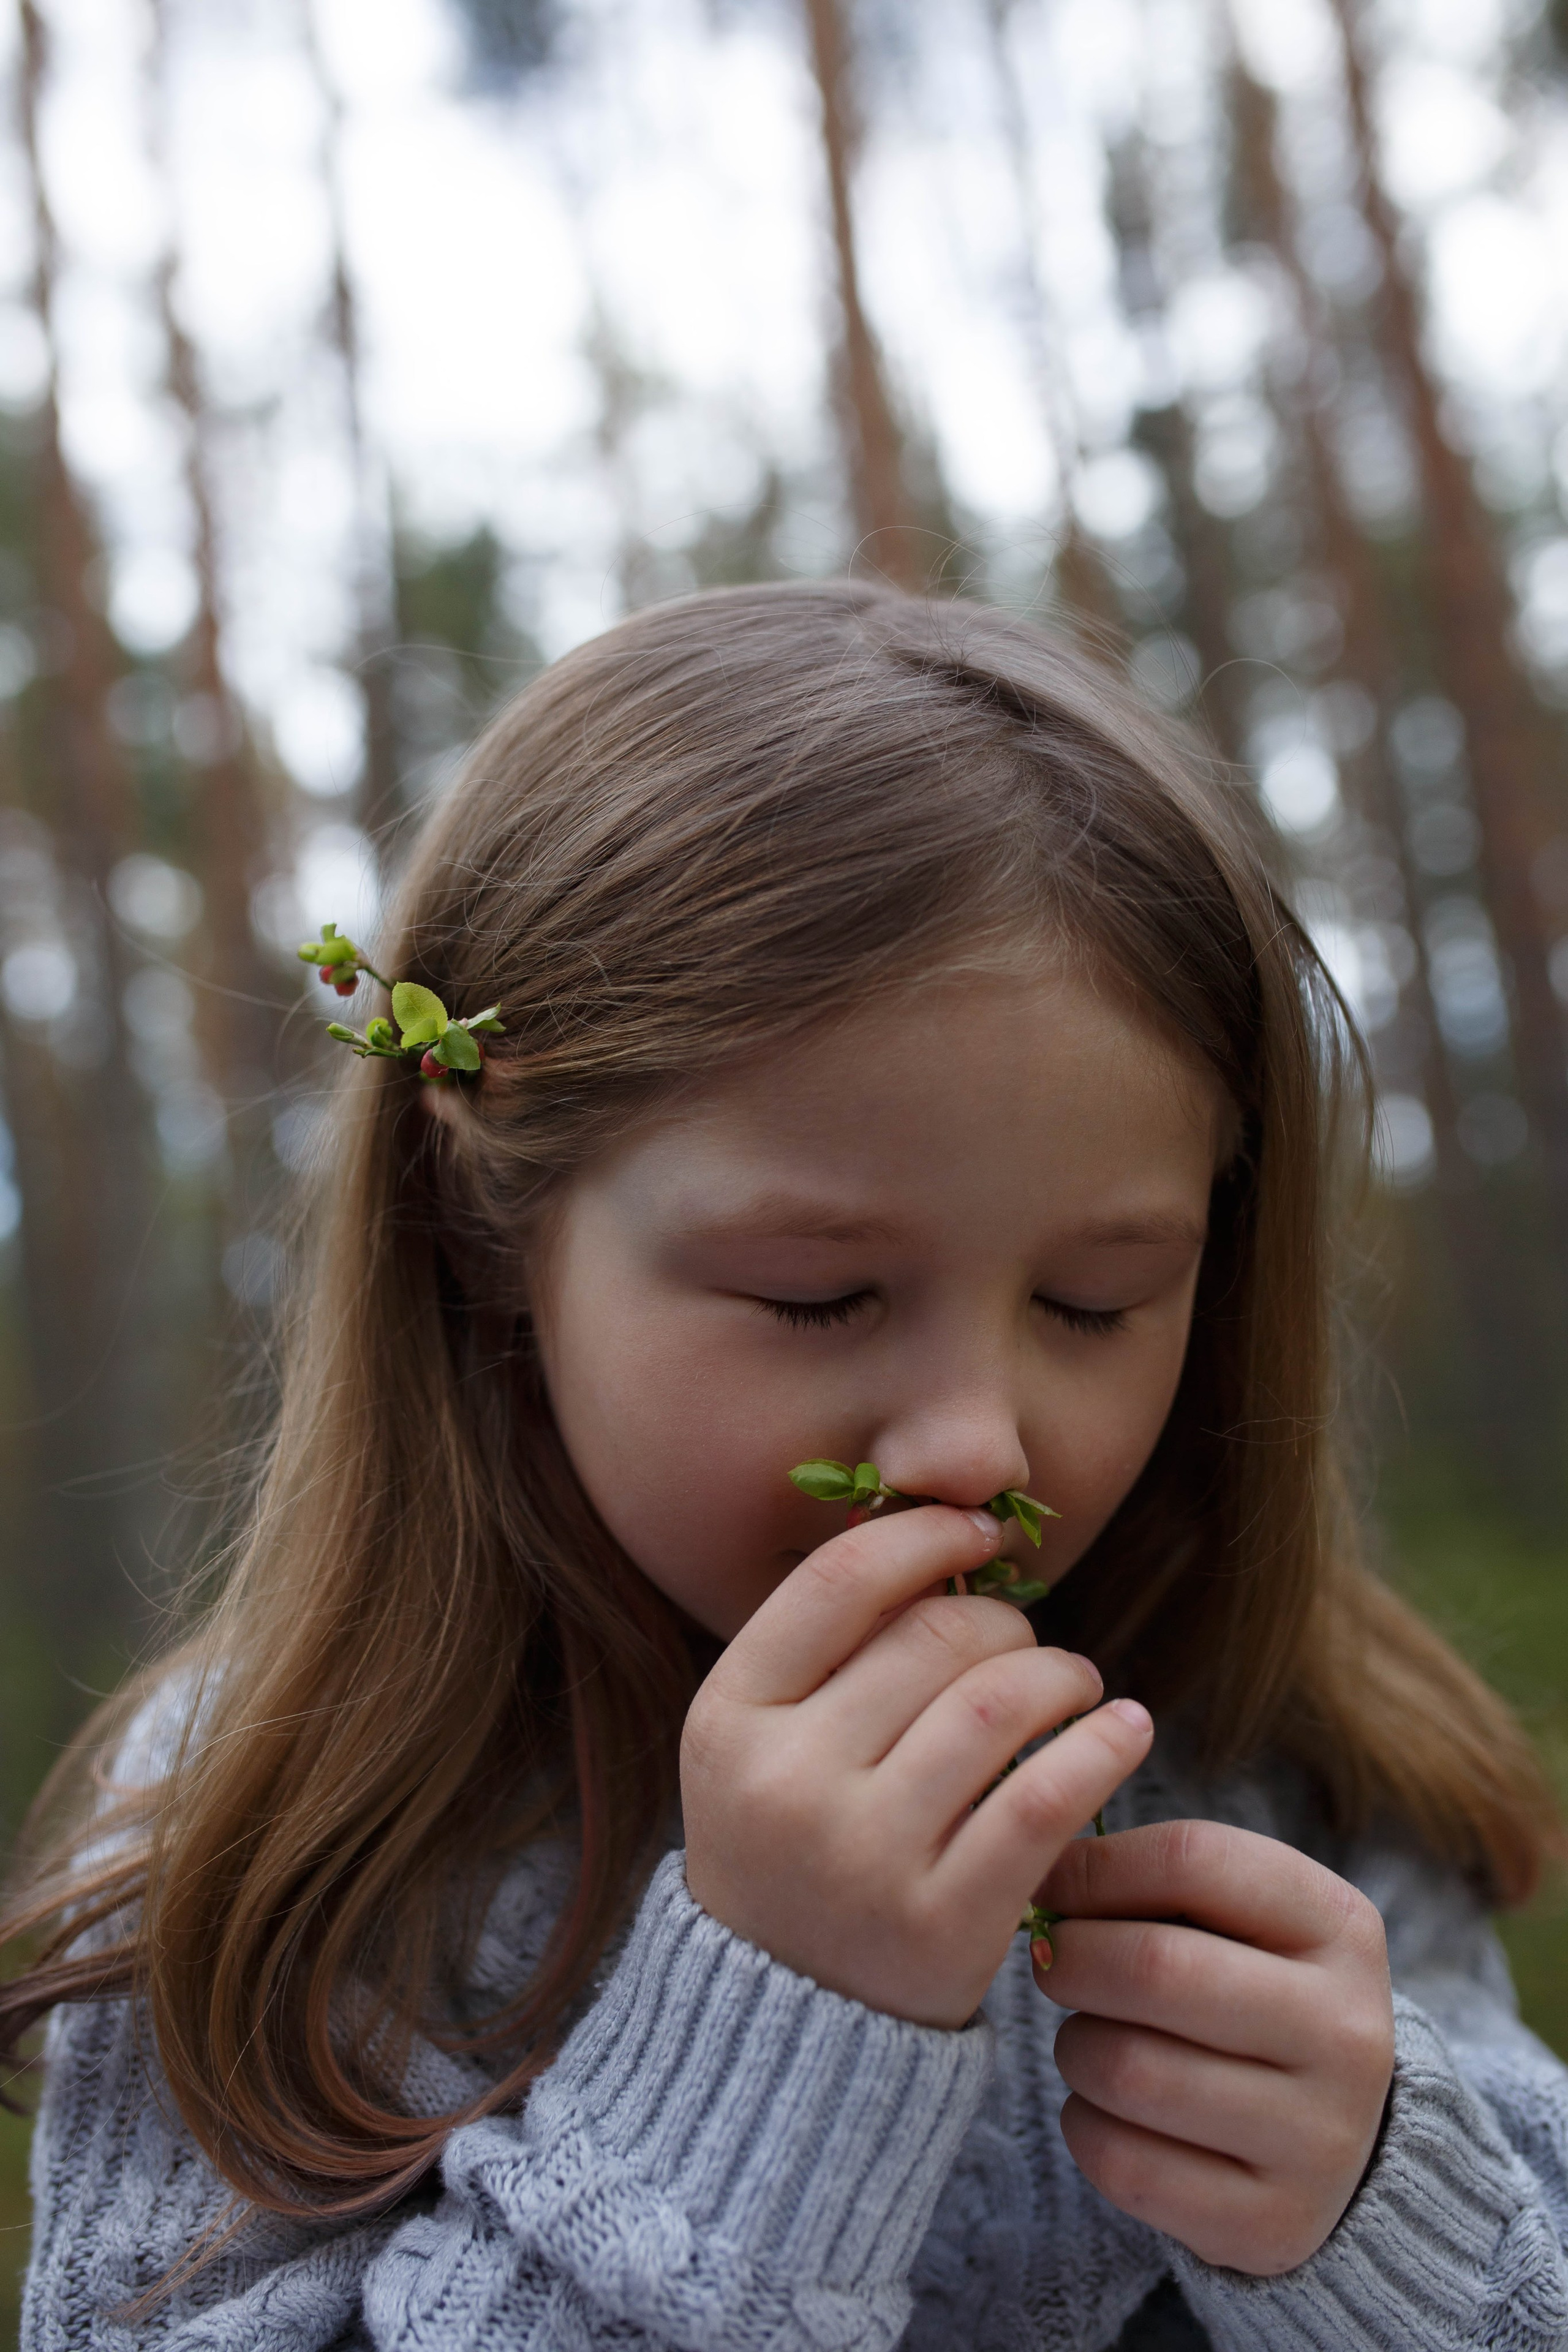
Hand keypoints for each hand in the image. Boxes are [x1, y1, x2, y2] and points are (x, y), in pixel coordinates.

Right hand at [681, 1503, 1152, 2027]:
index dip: (923, 1537)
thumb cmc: (792, 1843)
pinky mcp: (944, 1922)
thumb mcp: (764, 1739)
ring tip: (1075, 1682)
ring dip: (1060, 1673)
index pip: (838, 1581)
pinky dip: (1103, 1745)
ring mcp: (865, 1857)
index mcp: (730, 1718)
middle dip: (1004, 1619)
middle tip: (1026, 1640)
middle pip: (933, 1638)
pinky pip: (1048, 1797)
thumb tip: (947, 1533)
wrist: (788, 2019)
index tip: (976, 1531)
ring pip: (999, 1704)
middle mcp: (789, 1782)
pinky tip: (1123, 1728)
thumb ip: (833, 1646)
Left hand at [1036, 1820, 1394, 2273]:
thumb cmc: (1254, 1998)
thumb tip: (1038, 1867)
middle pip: (1155, 1967)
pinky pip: (1123, 2163)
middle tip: (1051, 1960)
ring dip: (1074, 2046)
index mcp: (1339, 1927)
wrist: (1339, 2147)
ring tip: (1086, 2037)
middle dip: (1072, 1957)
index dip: (1096, 1866)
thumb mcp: (1241, 1920)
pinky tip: (1106, 2109)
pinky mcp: (1270, 2223)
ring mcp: (1316, 2138)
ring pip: (1128, 2070)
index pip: (1193, 1860)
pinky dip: (1085, 2126)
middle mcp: (1346, 2031)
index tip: (1052, 1881)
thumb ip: (1159, 1880)